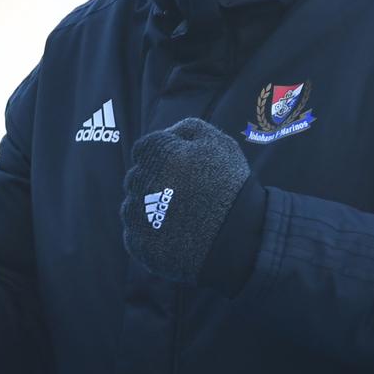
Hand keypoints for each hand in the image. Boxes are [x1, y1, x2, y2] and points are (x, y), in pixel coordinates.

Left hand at [120, 118, 251, 284]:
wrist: (241, 238)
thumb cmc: (230, 186)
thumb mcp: (219, 143)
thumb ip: (188, 128)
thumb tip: (167, 132)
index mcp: (160, 154)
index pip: (143, 149)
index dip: (161, 158)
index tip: (178, 171)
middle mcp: (143, 183)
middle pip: (136, 177)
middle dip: (154, 182)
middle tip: (183, 195)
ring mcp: (139, 216)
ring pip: (132, 206)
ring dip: (149, 208)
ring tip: (180, 217)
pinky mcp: (140, 245)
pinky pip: (134, 235)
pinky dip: (149, 234)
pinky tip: (174, 235)